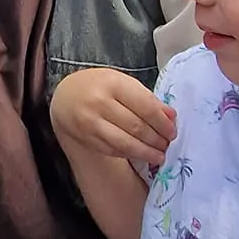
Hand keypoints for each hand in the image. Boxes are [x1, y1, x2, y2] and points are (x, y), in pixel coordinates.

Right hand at [51, 67, 176, 169]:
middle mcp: (99, 103)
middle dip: (156, 139)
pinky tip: (140, 154)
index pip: (145, 106)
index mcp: (113, 83)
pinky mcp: (86, 139)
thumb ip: (146, 98)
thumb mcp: (122, 82)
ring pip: (125, 143)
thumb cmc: (99, 86)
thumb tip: (171, 117)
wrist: (65, 96)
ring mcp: (90, 123)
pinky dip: (130, 154)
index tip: (172, 131)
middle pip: (136, 127)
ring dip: (146, 152)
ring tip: (159, 156)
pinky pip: (113, 150)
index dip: (162, 122)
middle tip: (167, 145)